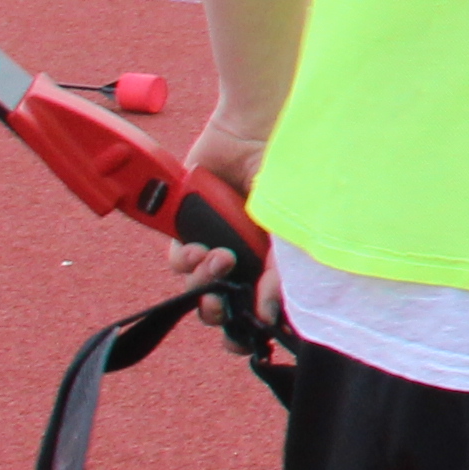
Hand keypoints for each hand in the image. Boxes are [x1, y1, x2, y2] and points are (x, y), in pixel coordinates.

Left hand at [176, 107, 279, 329]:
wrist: (253, 133)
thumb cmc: (287, 177)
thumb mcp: (291, 233)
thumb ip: (281, 277)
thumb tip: (266, 317)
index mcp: (275, 264)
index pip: (259, 312)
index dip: (246, 330)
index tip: (240, 336)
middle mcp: (246, 257)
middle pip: (222, 306)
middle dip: (216, 311)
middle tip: (217, 302)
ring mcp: (217, 241)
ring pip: (197, 285)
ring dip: (201, 280)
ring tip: (214, 256)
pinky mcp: (189, 224)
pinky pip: (176, 259)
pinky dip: (182, 259)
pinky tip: (194, 248)